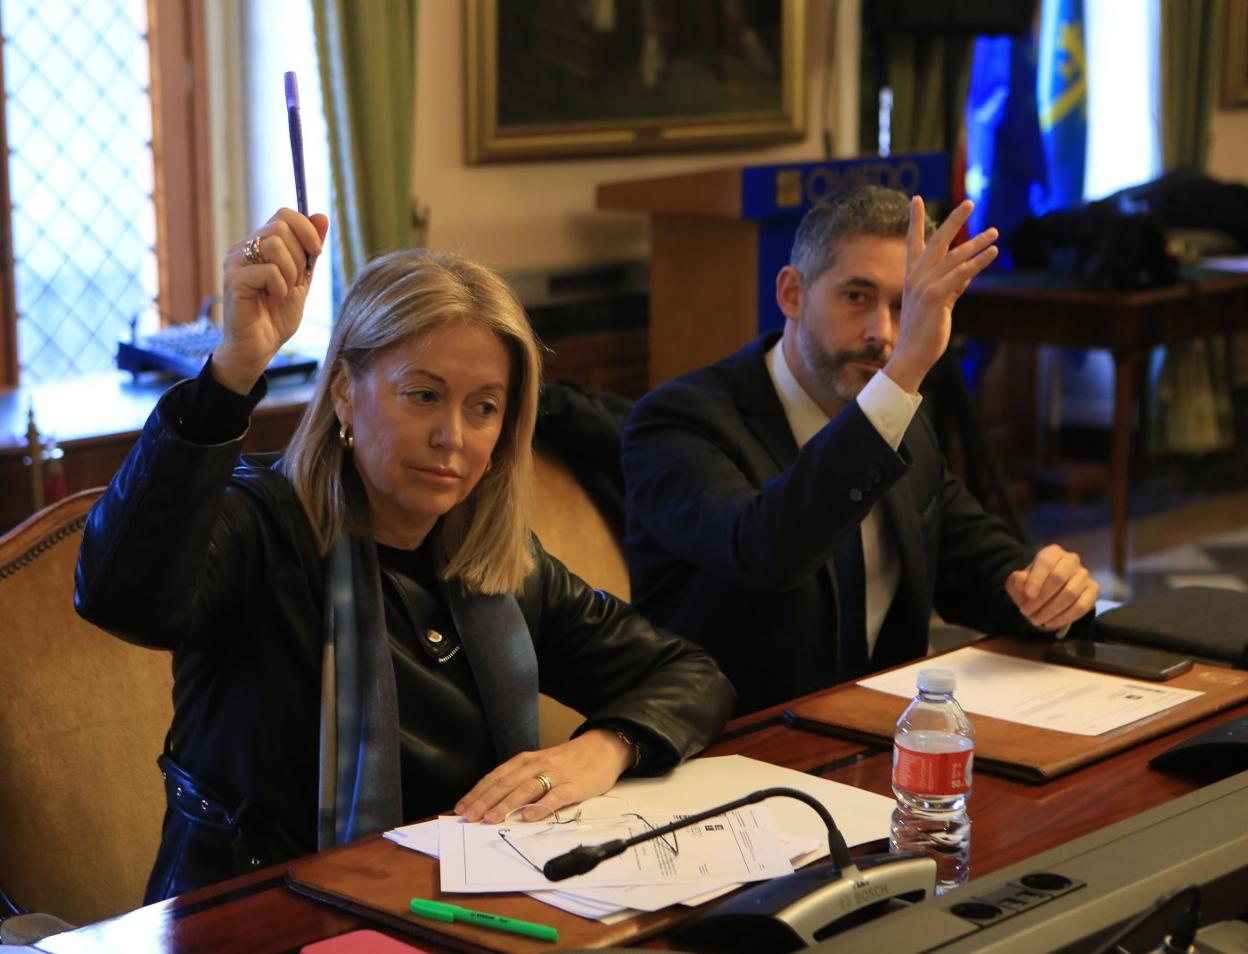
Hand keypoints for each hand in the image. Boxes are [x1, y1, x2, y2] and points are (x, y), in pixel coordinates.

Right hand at [211, 208, 328, 393]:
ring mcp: (235, 263)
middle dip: (300, 256)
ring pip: (273, 244)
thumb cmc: (277, 316)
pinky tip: (272, 301)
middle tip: (295, 281)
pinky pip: (268, 270)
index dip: (307, 230)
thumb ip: (310, 250)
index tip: (315, 254)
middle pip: (280, 226)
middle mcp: (243, 248)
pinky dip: (279, 288)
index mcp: (259, 244)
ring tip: (282, 292)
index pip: (284, 214)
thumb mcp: (302, 279)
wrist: (260, 348)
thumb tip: (322, 216)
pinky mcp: (233, 281)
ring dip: (289, 271)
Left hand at [454, 729, 634, 823]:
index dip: (478, 792)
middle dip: (485, 800)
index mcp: (526, 761)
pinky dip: (540, 807)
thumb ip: (520, 782)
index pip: (496, 776)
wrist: (601, 748)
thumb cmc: (567, 762)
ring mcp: (555, 774)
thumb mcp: (540, 765)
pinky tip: (528, 817)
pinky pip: (555, 796)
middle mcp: (537, 765)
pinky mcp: (574, 785)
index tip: (460, 807)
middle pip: (506, 783)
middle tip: (468, 817)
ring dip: (506, 804)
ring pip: (526, 789)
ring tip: (491, 819)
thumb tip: (494, 803)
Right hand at [884, 197, 998, 393]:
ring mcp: (924, 286)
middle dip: (953, 220)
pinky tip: (992, 252)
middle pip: (937, 241)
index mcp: (914, 278)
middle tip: (969, 202)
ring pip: (954, 257)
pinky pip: (960, 274)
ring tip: (995, 232)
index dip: (915, 221)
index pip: (914, 243)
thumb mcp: (939, 305)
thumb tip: (967, 274)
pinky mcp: (935, 297)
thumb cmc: (925, 333)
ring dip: (977, 243)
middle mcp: (916, 278)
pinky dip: (977, 262)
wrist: (912, 356)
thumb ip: (952, 287)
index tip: (916, 199)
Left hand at [1005, 544, 1098, 630]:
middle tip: (1026, 611)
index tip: (1028, 595)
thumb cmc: (1031, 586)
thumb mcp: (1018, 583)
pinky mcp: (1093, 590)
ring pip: (1070, 594)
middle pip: (1059, 577)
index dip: (1036, 579)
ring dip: (1051, 610)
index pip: (1046, 562)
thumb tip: (1020, 579)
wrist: (1047, 594)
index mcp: (1052, 552)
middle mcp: (1071, 560)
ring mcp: (1084, 575)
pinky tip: (1050, 623)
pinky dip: (1064, 617)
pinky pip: (1082, 606)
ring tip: (1036, 620)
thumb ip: (1016, 580)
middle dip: (1041, 598)